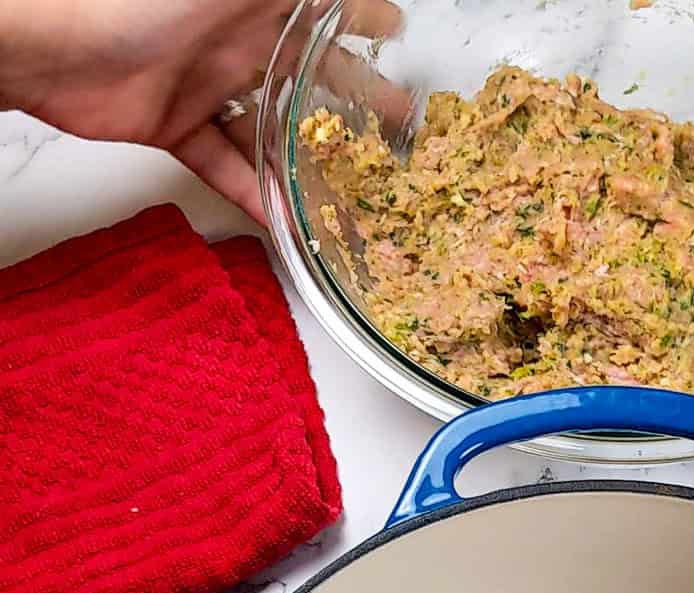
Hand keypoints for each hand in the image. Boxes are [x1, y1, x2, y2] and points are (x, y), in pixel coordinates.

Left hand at [0, 0, 403, 220]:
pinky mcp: (177, 125)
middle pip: (307, 73)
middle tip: (395, 128)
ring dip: (308, 160)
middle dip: (355, 99)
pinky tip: (284, 225)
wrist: (51, 42)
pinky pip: (224, 166)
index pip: (320, 8)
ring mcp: (206, 84)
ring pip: (270, 128)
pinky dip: (252, 196)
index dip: (361, 17)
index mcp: (253, 1)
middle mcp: (235, 40)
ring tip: (349, 193)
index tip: (396, 32)